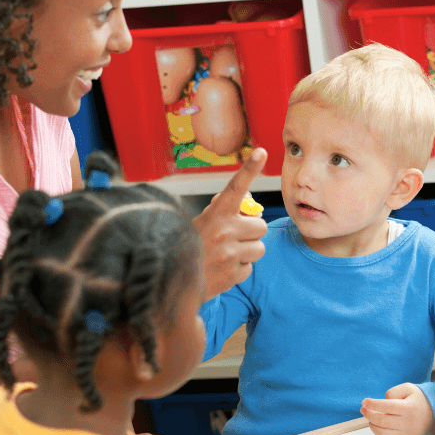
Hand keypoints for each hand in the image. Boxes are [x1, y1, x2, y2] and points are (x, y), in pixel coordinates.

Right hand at [194, 148, 268, 297]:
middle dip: (251, 232)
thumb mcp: (201, 222)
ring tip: (227, 253)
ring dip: (248, 251)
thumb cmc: (189, 247)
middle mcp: (225, 231)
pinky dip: (239, 268)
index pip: (236, 187)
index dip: (250, 168)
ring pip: (260, 248)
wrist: (173, 282)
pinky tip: (223, 268)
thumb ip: (223, 212)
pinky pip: (250, 267)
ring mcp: (230, 254)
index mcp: (215, 214)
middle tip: (233, 237)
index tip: (262, 152)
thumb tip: (248, 204)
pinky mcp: (233, 274)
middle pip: (260, 226)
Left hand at [360, 383, 434, 434]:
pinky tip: (378, 428)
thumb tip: (381, 402)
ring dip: (372, 425)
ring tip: (371, 418)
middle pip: (382, 421)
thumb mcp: (408, 388)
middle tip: (363, 409)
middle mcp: (408, 423)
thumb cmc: (417, 399)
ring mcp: (406, 434)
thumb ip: (393, 392)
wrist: (433, 413)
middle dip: (368, 414)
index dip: (373, 404)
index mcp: (409, 408)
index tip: (364, 402)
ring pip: (382, 433)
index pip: (387, 407)